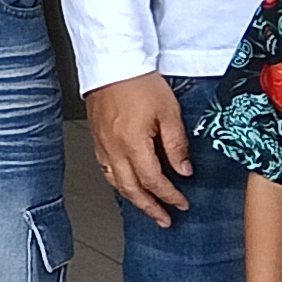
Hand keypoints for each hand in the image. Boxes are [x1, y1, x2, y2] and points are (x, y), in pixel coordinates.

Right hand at [87, 72, 193, 222]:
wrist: (113, 62)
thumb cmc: (139, 81)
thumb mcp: (168, 112)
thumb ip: (176, 145)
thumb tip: (183, 170)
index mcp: (132, 143)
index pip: (153, 180)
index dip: (169, 196)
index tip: (182, 203)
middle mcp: (114, 148)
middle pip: (132, 189)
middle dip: (150, 207)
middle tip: (164, 220)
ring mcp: (102, 144)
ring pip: (116, 182)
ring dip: (134, 199)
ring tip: (148, 208)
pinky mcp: (97, 138)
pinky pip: (106, 169)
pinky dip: (119, 183)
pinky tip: (127, 184)